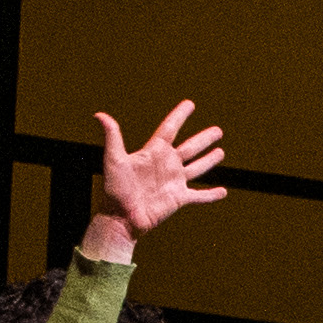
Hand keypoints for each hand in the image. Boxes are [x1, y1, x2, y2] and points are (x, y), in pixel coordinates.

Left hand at [90, 100, 230, 249]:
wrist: (121, 217)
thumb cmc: (114, 189)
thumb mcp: (113, 160)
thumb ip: (112, 137)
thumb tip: (100, 115)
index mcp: (153, 152)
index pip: (170, 129)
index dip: (179, 116)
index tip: (189, 104)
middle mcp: (166, 165)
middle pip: (190, 147)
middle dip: (204, 138)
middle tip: (218, 130)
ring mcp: (174, 182)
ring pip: (198, 168)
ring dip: (209, 160)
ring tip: (220, 152)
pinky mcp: (179, 199)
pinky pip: (200, 196)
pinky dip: (211, 195)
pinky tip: (223, 191)